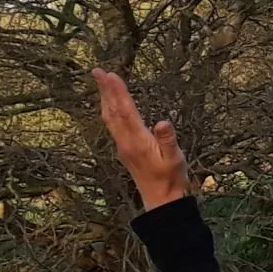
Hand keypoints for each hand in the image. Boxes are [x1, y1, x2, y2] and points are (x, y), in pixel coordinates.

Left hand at [92, 69, 188, 209]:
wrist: (161, 200)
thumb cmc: (171, 178)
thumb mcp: (175, 159)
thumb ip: (168, 140)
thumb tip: (163, 122)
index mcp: (137, 142)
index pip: (126, 111)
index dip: (118, 92)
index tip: (111, 75)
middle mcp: (125, 142)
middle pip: (112, 112)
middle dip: (105, 90)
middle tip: (97, 71)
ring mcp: (123, 146)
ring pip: (109, 118)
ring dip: (105, 99)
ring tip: (101, 83)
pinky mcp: (124, 150)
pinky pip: (112, 125)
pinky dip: (110, 110)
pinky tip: (110, 106)